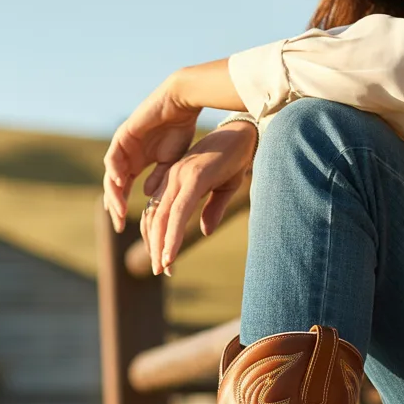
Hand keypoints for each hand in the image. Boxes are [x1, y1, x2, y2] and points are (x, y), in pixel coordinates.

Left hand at [103, 75, 200, 233]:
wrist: (181, 105)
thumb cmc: (180, 130)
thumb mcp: (172, 163)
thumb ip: (161, 179)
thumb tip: (148, 196)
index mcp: (137, 163)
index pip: (123, 189)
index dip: (123, 207)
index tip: (124, 227)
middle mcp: (126, 156)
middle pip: (114, 186)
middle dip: (115, 206)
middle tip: (119, 224)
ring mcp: (122, 145)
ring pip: (111, 174)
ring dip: (114, 193)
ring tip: (119, 210)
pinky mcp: (123, 135)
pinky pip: (113, 156)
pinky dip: (115, 171)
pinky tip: (120, 184)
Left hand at [139, 121, 257, 275]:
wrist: (248, 133)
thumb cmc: (236, 158)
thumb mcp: (223, 188)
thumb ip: (212, 209)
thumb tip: (205, 231)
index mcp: (175, 181)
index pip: (158, 214)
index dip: (157, 238)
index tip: (163, 261)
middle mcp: (172, 180)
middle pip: (155, 219)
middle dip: (156, 247)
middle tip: (160, 271)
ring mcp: (180, 178)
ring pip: (163, 219)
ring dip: (161, 246)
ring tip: (163, 268)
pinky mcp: (193, 178)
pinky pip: (178, 213)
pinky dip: (172, 236)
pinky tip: (170, 255)